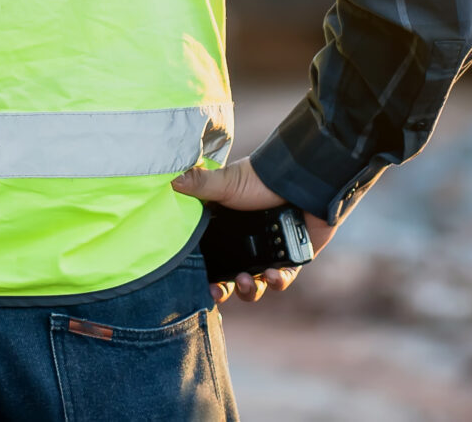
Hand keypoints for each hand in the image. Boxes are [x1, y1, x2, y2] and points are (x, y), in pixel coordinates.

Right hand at [171, 159, 335, 304]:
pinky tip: (273, 276)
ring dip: (249, 289)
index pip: (210, 257)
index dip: (204, 273)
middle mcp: (246, 243)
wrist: (301, 180)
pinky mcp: (290, 259)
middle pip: (230, 277)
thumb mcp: (226, 183)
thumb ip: (200, 183)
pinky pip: (282, 279)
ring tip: (249, 281)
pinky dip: (277, 281)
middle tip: (220, 291)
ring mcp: (268, 252)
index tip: (199, 284)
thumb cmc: (260, 180)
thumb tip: (170, 179)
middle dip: (225, 289)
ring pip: (255, 284)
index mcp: (226, 229)